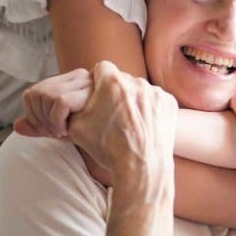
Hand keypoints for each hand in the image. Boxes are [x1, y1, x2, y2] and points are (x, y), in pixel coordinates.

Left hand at [13, 68, 91, 137]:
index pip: (33, 93)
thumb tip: (16, 125)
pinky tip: (67, 131)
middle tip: (55, 133)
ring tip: (62, 132)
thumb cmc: (90, 131)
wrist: (117, 138)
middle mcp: (76, 76)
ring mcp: (84, 81)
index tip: (47, 129)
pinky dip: (58, 121)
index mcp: (67, 81)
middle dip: (40, 119)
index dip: (32, 114)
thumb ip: (39, 126)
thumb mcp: (59, 128)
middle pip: (37, 93)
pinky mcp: (88, 90)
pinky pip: (60, 102)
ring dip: (49, 121)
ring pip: (46, 95)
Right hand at [68, 61, 177, 186]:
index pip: (101, 68)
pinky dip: (150, 110)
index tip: (98, 94)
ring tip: (130, 124)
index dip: (97, 81)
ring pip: (139, 90)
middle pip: (121, 80)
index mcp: (111, 82)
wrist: (140, 167)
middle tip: (113, 113)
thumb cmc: (108, 148)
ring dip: (134, 101)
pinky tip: (145, 126)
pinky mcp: (168, 103)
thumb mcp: (76, 127)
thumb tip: (66, 102)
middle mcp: (136, 81)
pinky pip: (155, 101)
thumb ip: (72, 107)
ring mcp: (155, 92)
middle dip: (116, 92)